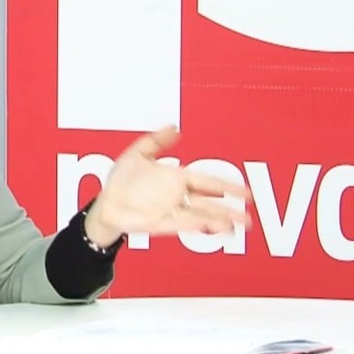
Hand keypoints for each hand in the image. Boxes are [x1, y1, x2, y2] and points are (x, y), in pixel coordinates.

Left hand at [84, 125, 251, 244]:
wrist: (104, 202)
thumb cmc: (120, 181)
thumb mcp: (137, 153)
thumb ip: (156, 141)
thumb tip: (175, 127)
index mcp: (176, 179)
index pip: (208, 183)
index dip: (227, 187)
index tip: (246, 192)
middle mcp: (176, 197)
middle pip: (210, 205)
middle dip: (229, 211)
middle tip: (249, 218)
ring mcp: (169, 212)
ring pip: (199, 218)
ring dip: (216, 221)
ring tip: (234, 227)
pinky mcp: (158, 224)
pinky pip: (178, 224)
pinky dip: (191, 224)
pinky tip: (205, 225)